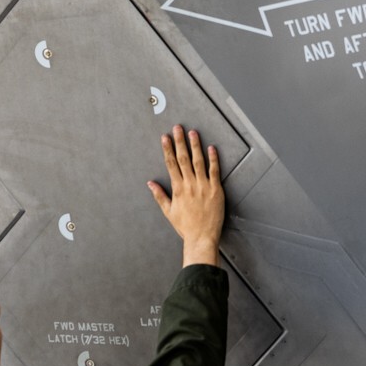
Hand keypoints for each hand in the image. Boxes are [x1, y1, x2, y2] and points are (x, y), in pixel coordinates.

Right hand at [148, 124, 223, 265]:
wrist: (202, 238)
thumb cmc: (186, 227)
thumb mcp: (169, 212)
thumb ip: (160, 196)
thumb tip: (150, 184)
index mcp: (178, 189)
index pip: (171, 164)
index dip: (167, 149)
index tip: (165, 137)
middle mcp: (189, 184)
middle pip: (183, 158)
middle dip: (180, 141)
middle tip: (178, 128)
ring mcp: (203, 186)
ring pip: (198, 161)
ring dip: (195, 146)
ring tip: (193, 133)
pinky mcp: (216, 190)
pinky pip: (214, 171)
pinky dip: (213, 159)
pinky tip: (211, 148)